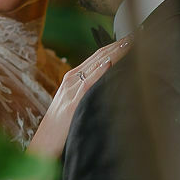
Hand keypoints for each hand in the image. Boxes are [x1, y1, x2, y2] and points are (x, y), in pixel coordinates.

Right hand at [30, 36, 131, 159]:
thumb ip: (88, 95)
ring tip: (130, 43)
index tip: (132, 39)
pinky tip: (110, 63)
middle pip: (98, 56)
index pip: (97, 57)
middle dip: (118, 45)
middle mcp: (71, 80)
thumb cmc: (60, 129)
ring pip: (95, 65)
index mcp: (72, 80)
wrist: (42, 145)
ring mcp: (71, 90)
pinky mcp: (73, 102)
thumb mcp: (75, 106)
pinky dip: (99, 71)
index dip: (114, 46)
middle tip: (137, 34)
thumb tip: (109, 88)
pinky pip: (88, 83)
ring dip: (114, 53)